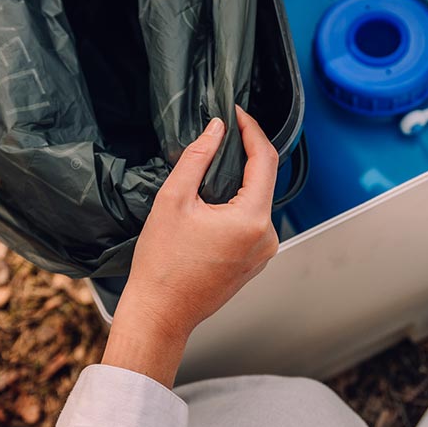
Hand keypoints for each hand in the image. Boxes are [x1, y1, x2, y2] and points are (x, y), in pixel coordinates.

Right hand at [103, 106, 280, 386]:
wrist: (160, 313)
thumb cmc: (162, 264)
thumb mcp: (174, 199)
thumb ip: (198, 157)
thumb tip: (216, 128)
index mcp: (252, 219)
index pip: (265, 160)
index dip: (252, 130)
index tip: (236, 113)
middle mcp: (267, 236)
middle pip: (263, 180)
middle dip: (244, 154)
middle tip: (221, 133)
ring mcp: (264, 252)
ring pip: (257, 201)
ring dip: (239, 181)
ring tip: (212, 166)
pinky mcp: (255, 261)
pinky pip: (252, 222)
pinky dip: (238, 204)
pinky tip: (213, 201)